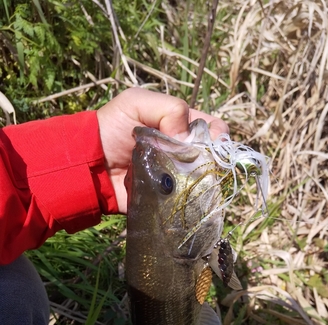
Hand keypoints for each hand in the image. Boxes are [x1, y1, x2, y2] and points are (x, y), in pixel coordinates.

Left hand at [96, 88, 228, 212]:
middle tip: (201, 161)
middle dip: (213, 157)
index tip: (214, 142)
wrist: (90, 165)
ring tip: (194, 178)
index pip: (212, 127)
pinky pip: (190, 199)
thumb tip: (190, 137)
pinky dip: (194, 197)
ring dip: (205, 178)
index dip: (219, 134)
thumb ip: (168, 109)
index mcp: (180, 125)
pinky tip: (190, 194)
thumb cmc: (111, 128)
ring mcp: (178, 175)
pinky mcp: (170, 197)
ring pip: (206, 177)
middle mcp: (184, 150)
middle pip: (213, 155)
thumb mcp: (136, 102)